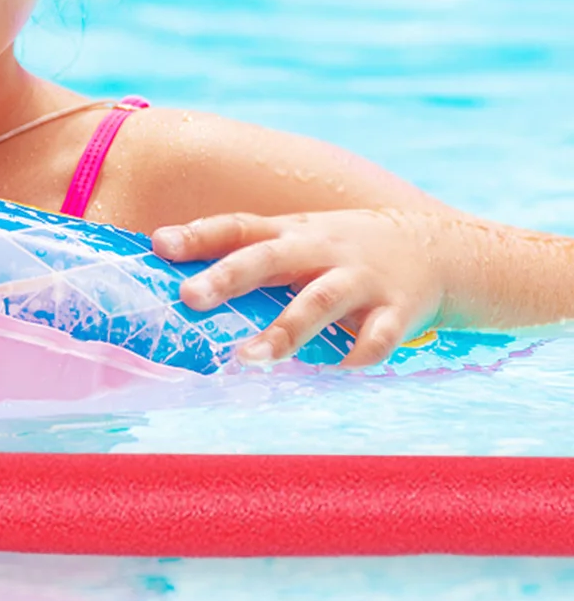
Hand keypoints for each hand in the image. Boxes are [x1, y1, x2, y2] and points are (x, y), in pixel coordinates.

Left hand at [150, 208, 446, 367]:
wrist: (441, 250)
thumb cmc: (345, 249)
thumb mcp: (300, 236)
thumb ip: (247, 250)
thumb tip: (173, 268)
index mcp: (293, 233)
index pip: (238, 228)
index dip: (199, 235)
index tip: (159, 245)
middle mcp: (322, 251)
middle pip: (270, 259)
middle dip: (229, 277)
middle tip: (189, 297)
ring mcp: (361, 279)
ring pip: (318, 303)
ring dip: (284, 331)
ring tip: (247, 357)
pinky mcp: (398, 311)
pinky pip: (376, 338)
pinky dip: (356, 356)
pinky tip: (334, 371)